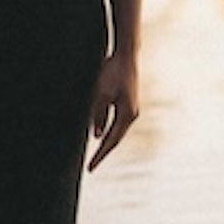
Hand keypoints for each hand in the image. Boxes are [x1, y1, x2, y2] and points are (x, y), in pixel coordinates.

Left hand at [86, 53, 139, 170]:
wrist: (126, 56)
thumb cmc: (113, 73)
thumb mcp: (102, 94)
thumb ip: (99, 115)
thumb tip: (96, 135)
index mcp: (127, 115)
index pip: (111, 140)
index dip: (100, 155)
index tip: (91, 167)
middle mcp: (132, 115)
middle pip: (115, 139)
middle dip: (103, 152)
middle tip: (91, 166)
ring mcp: (131, 109)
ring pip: (116, 131)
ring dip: (106, 142)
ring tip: (96, 155)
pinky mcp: (127, 104)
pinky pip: (117, 123)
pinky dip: (108, 131)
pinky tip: (101, 134)